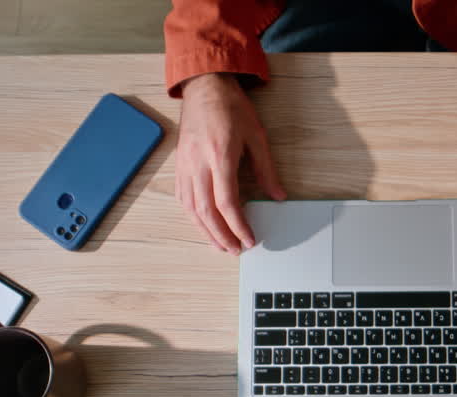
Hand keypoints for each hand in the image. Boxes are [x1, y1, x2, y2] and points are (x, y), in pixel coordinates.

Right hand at [176, 72, 286, 254]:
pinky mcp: (178, 165)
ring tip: (221, 245)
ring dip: (206, 231)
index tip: (250, 238)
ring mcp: (185, 165)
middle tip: (236, 250)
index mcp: (220, 155)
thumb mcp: (257, 136)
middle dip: (222, 235)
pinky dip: (192, 216)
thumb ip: (267, 169)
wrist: (204, 87)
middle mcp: (198, 163)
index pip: (227, 202)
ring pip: (191, 208)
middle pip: (206, 211)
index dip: (238, 225)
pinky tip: (203, 225)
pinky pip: (182, 198)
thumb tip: (278, 196)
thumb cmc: (231, 108)